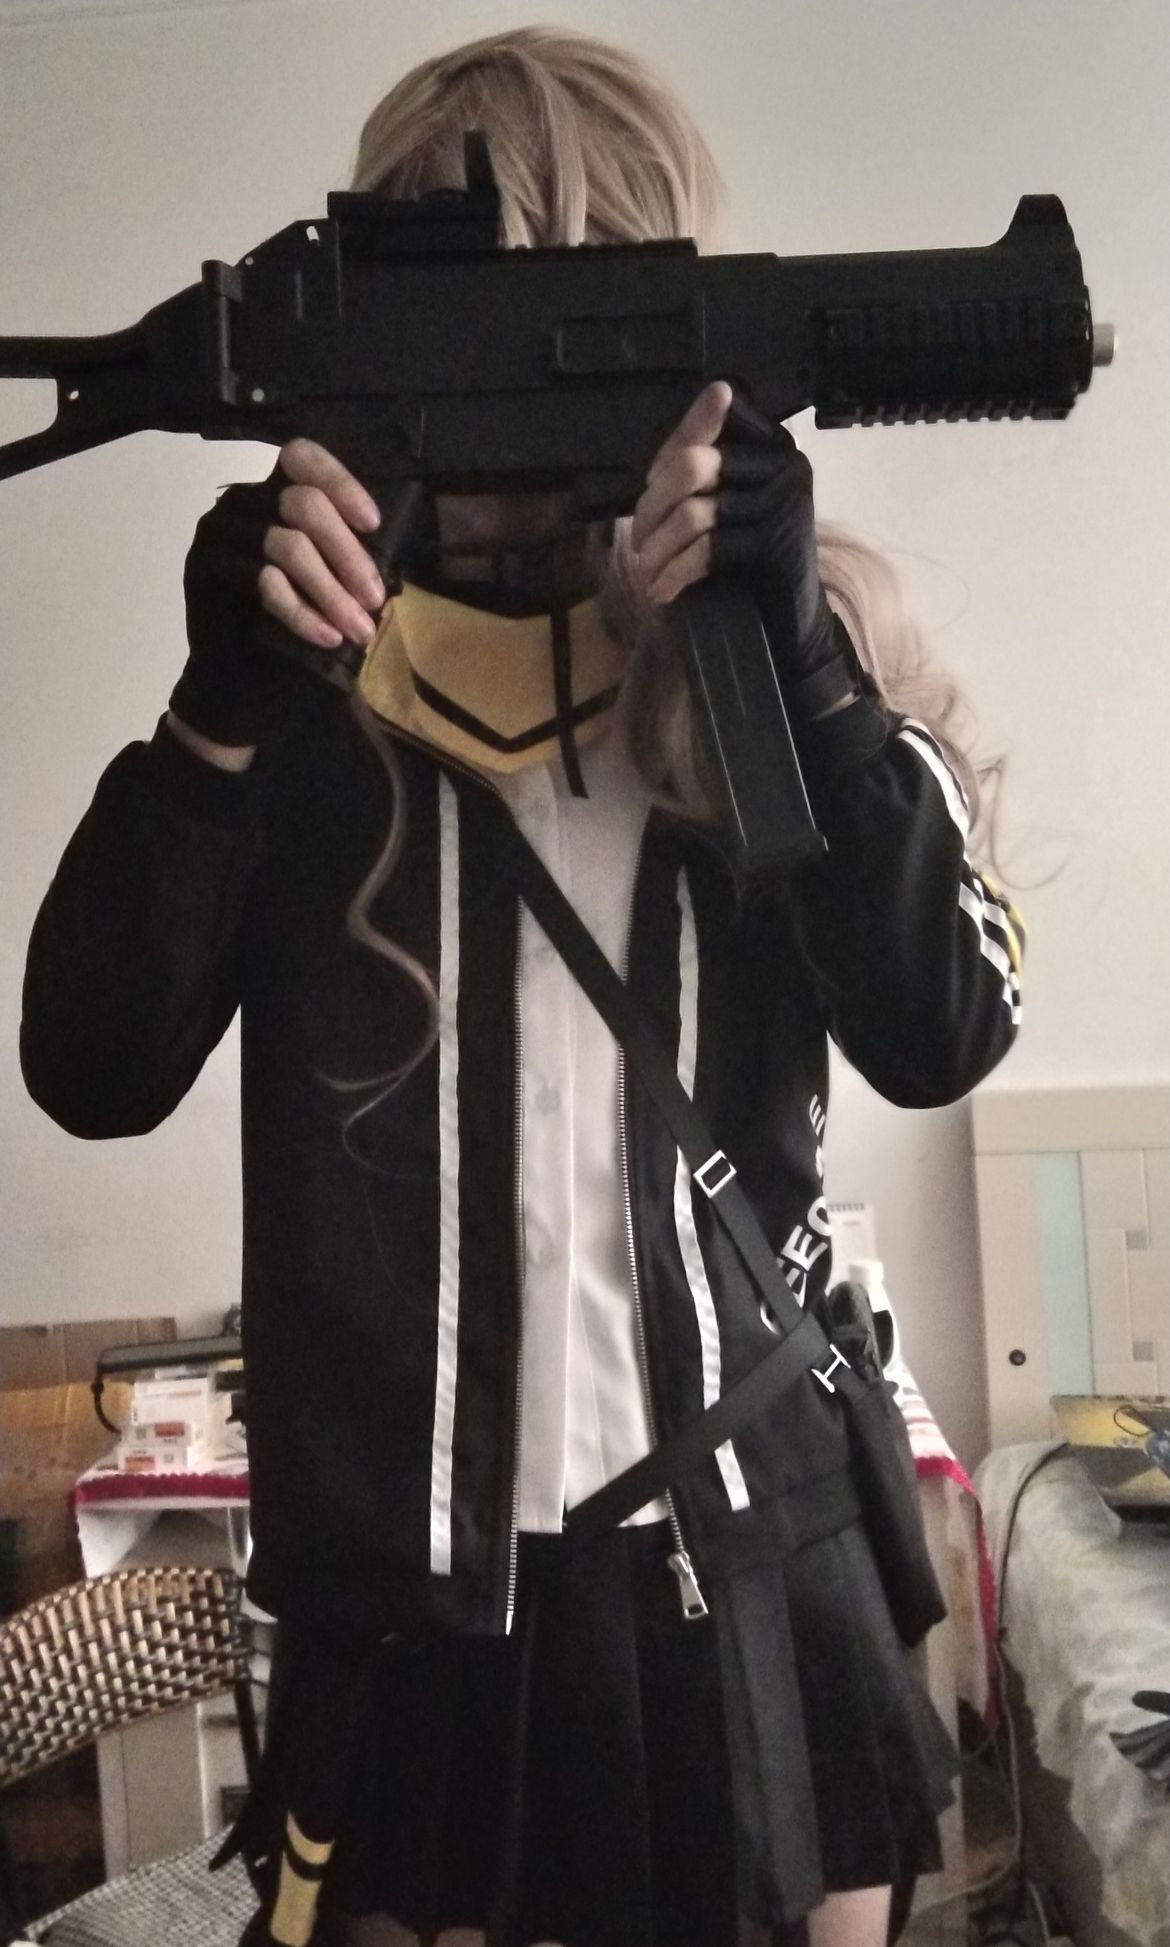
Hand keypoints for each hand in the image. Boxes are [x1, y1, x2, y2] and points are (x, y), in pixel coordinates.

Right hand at [170, 440, 387, 749]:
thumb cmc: (286, 621)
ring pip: (288, 546)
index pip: (302, 458)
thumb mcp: (322, 579)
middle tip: (374, 599)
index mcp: (273, 491)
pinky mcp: (208, 568)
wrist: (234, 675)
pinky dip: (303, 612)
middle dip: (348, 554)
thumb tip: (392, 560)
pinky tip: (327, 636)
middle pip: (304, 505)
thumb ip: (344, 556)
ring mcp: (222, 533)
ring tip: (359, 629)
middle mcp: (243, 502)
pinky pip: (265, 583)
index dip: (341, 483)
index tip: (373, 524)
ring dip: (332, 591)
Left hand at [630, 381, 838, 686]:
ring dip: (659, 549)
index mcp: (770, 444)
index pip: (705, 428)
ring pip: (695, 512)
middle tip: (638, 543)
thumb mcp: (721, 509)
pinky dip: (676, 572)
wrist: (789, 623)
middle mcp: (784, 462)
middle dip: (652, 507)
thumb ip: (698, 472)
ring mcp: (784, 501)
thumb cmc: (747, 564)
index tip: (650, 492)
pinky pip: (710, 549)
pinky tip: (663, 591)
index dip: (664, 461)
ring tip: (647, 573)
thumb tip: (663, 457)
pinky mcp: (778, 542)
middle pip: (693, 464)